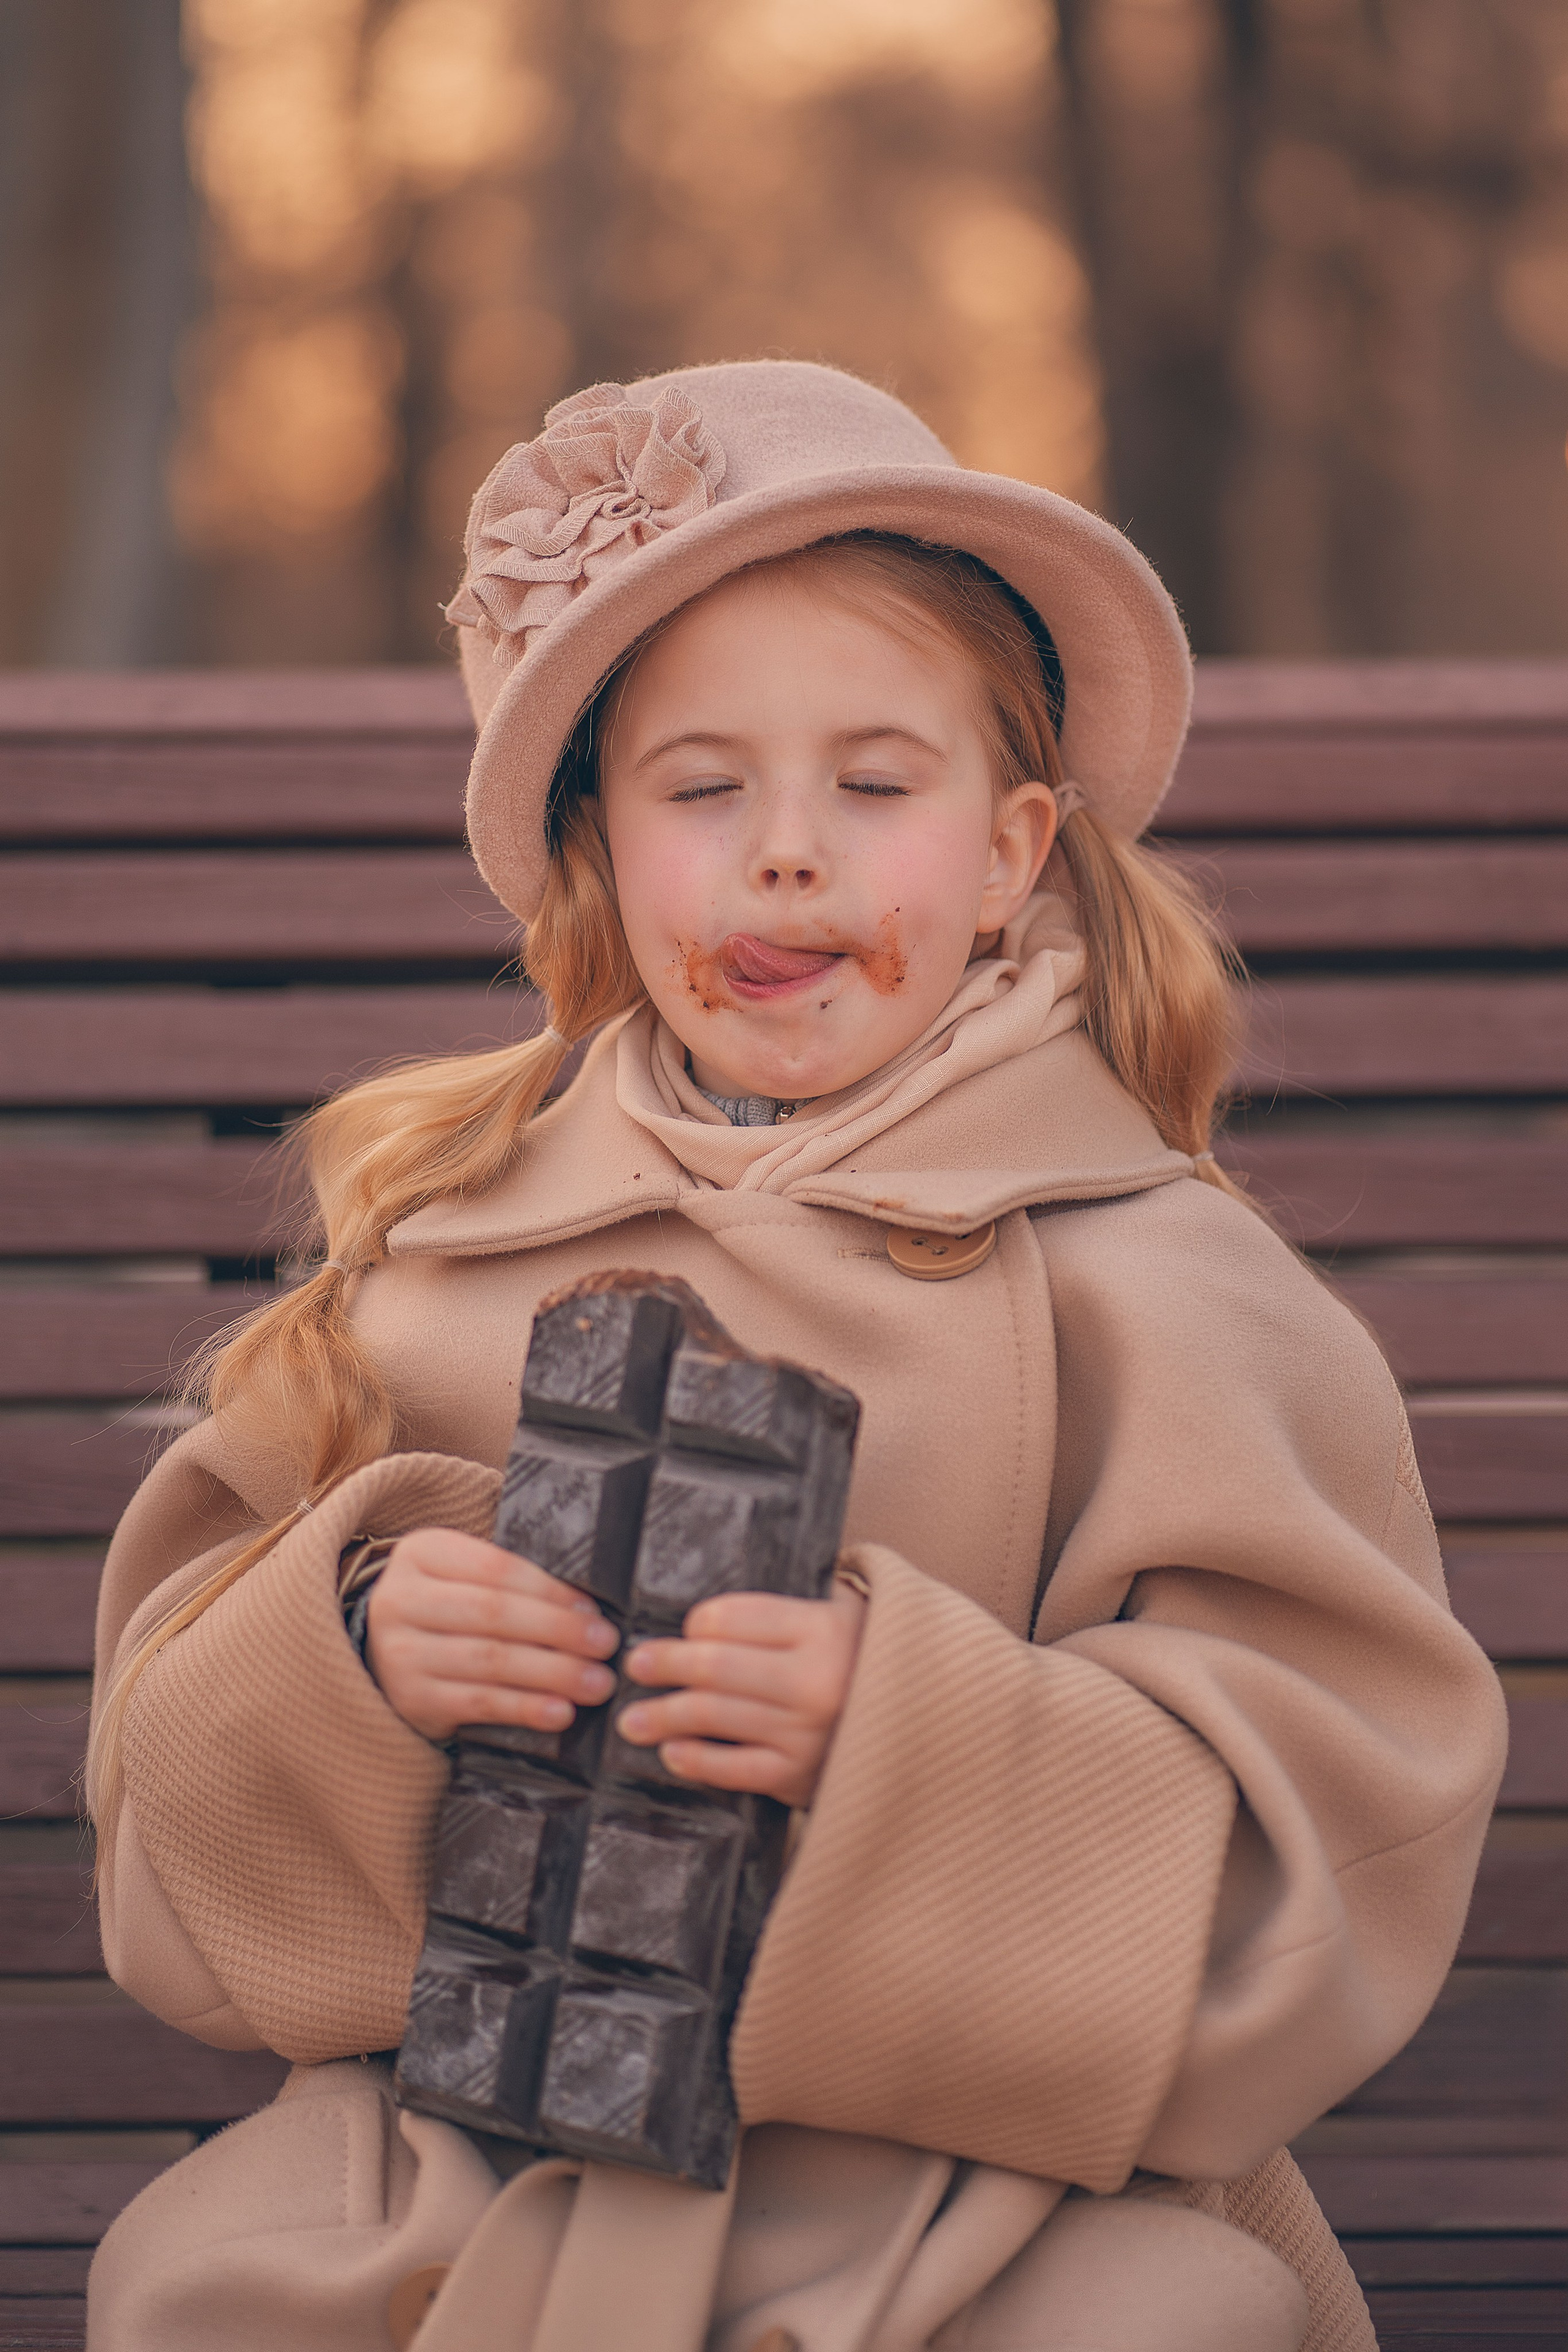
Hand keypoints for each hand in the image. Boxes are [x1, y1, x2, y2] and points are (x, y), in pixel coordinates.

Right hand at [365, 1527, 619, 1744]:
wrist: (388, 1656)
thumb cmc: (450, 1609)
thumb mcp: (466, 1578)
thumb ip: (513, 1581)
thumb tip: (589, 1609)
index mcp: (422, 1553)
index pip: (496, 1568)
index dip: (550, 1590)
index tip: (592, 1609)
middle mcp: (400, 1600)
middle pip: (493, 1613)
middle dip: (559, 1630)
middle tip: (606, 1645)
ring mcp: (400, 1652)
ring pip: (490, 1660)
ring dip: (553, 1673)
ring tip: (596, 1683)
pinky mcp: (411, 1699)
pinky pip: (479, 1703)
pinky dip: (526, 1708)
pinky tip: (561, 1712)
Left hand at [617, 1582, 865, 1808]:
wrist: (928, 1722)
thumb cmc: (868, 1659)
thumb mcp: (845, 1612)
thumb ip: (790, 1608)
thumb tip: (712, 1616)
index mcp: (822, 1629)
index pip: (734, 1617)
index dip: (697, 1622)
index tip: (685, 1628)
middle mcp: (812, 1680)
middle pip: (714, 1666)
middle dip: (665, 1664)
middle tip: (634, 1664)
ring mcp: (805, 1732)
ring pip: (714, 1717)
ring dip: (664, 1716)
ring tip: (632, 1718)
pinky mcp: (799, 1776)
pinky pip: (734, 1769)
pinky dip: (696, 1760)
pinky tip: (672, 1752)